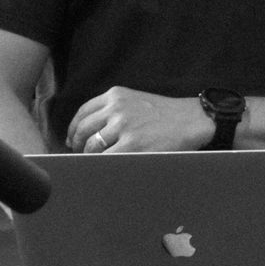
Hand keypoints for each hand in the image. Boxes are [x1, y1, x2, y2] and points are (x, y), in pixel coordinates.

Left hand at [65, 88, 208, 153]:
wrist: (191, 120)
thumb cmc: (164, 113)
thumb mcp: (134, 100)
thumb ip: (112, 109)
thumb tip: (88, 132)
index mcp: (115, 96)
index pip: (82, 113)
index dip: (74, 130)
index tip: (73, 140)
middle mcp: (116, 109)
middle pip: (83, 131)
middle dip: (78, 146)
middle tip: (81, 155)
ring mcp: (124, 128)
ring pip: (92, 147)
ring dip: (89, 158)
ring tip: (95, 163)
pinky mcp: (132, 146)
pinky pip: (107, 159)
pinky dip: (102, 165)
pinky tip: (105, 168)